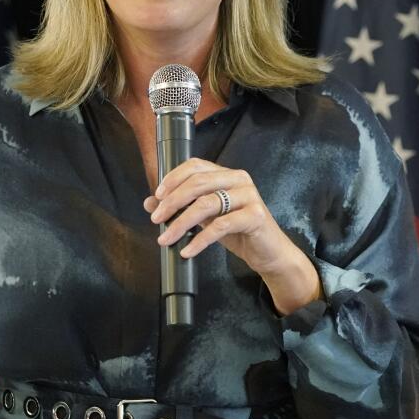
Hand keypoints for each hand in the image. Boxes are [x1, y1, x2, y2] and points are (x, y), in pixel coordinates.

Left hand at [144, 158, 321, 313]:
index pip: (195, 166)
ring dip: (180, 222)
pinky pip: (220, 226)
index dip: (173, 178)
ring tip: (165, 238)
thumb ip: (183, 207)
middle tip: (156, 218)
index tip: (157, 196)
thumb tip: (150, 203)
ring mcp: (249, 196)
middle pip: (197, 183)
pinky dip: (199, 240)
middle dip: (172, 201)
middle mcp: (239, 179)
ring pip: (206, 204)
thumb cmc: (238, 232)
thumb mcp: (207, 218)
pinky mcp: (255, 216)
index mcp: (227, 174)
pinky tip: (187, 251)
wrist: (269, 252)